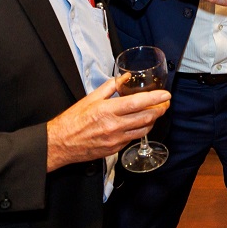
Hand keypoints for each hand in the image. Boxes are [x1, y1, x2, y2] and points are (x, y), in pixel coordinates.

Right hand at [45, 76, 169, 171]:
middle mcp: (114, 125)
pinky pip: (133, 138)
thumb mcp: (90, 98)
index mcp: (108, 110)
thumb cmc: (73, 120)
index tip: (166, 95)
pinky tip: (140, 124)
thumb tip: (125, 78)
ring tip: (156, 112)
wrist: (60, 144)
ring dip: (153, 120)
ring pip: (143, 130)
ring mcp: (116, 139)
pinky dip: (140, 130)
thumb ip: (110, 87)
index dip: (155, 98)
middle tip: (166, 103)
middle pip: (146, 117)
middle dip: (160, 110)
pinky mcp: (115, 149)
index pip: (138, 103)